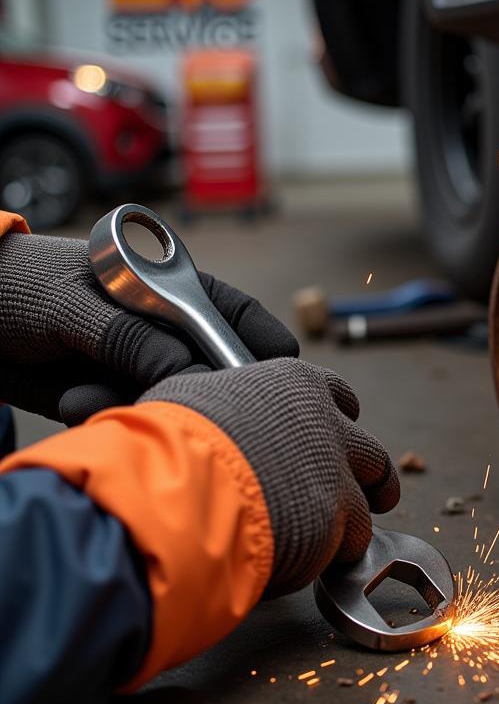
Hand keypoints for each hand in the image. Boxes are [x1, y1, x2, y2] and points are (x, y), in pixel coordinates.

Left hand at [0, 230, 297, 424]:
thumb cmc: (16, 286)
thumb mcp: (77, 306)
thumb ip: (136, 340)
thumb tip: (195, 378)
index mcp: (169, 291)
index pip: (236, 318)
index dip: (261, 348)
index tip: (268, 384)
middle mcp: (163, 331)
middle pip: (212, 371)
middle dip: (193, 392)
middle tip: (168, 403)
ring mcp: (137, 365)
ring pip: (169, 401)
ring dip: (134, 404)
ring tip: (81, 394)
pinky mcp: (108, 395)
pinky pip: (129, 417)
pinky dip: (103, 415)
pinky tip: (69, 399)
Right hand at [140, 358, 400, 595]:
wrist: (173, 491)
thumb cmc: (168, 443)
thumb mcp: (191, 398)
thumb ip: (228, 405)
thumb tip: (218, 414)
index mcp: (297, 385)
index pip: (340, 398)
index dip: (338, 422)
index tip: (336, 438)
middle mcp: (326, 427)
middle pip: (371, 455)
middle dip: (373, 478)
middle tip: (372, 495)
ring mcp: (334, 477)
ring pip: (364, 507)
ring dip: (350, 526)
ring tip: (331, 542)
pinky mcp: (332, 525)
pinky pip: (343, 547)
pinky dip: (325, 558)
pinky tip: (297, 562)